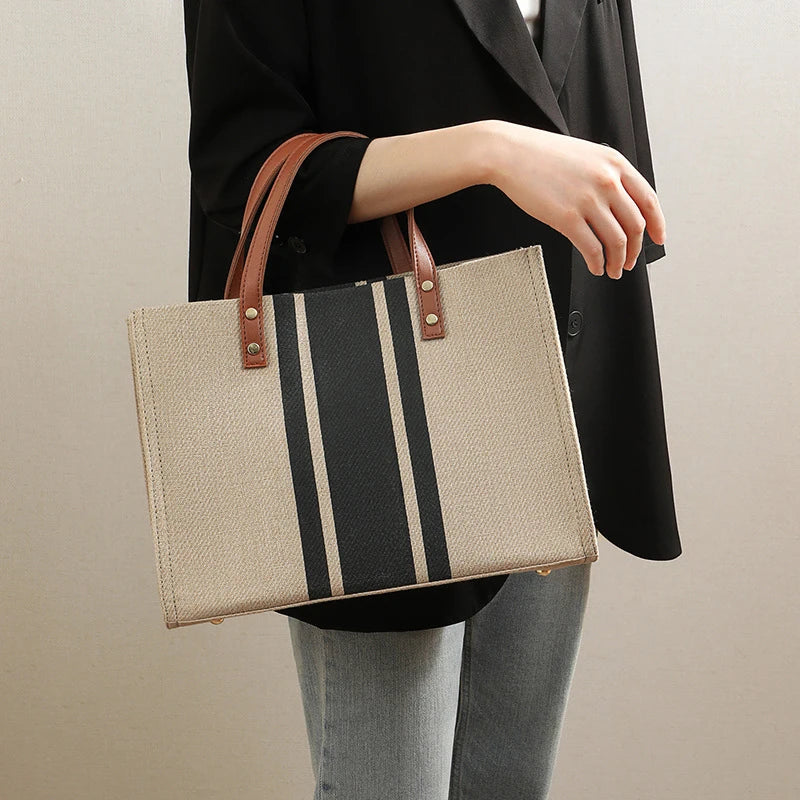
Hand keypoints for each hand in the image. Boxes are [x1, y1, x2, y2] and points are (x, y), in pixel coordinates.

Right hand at [487, 121, 666, 277]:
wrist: (510, 153)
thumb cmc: (541, 155)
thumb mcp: (585, 156)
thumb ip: (606, 176)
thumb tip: (618, 207)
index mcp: (614, 163)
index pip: (648, 200)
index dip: (657, 224)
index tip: (658, 239)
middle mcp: (606, 181)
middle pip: (635, 225)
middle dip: (635, 250)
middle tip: (631, 261)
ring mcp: (588, 200)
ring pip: (616, 240)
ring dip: (618, 261)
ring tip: (613, 269)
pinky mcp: (567, 218)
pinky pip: (591, 248)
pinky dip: (597, 262)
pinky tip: (595, 266)